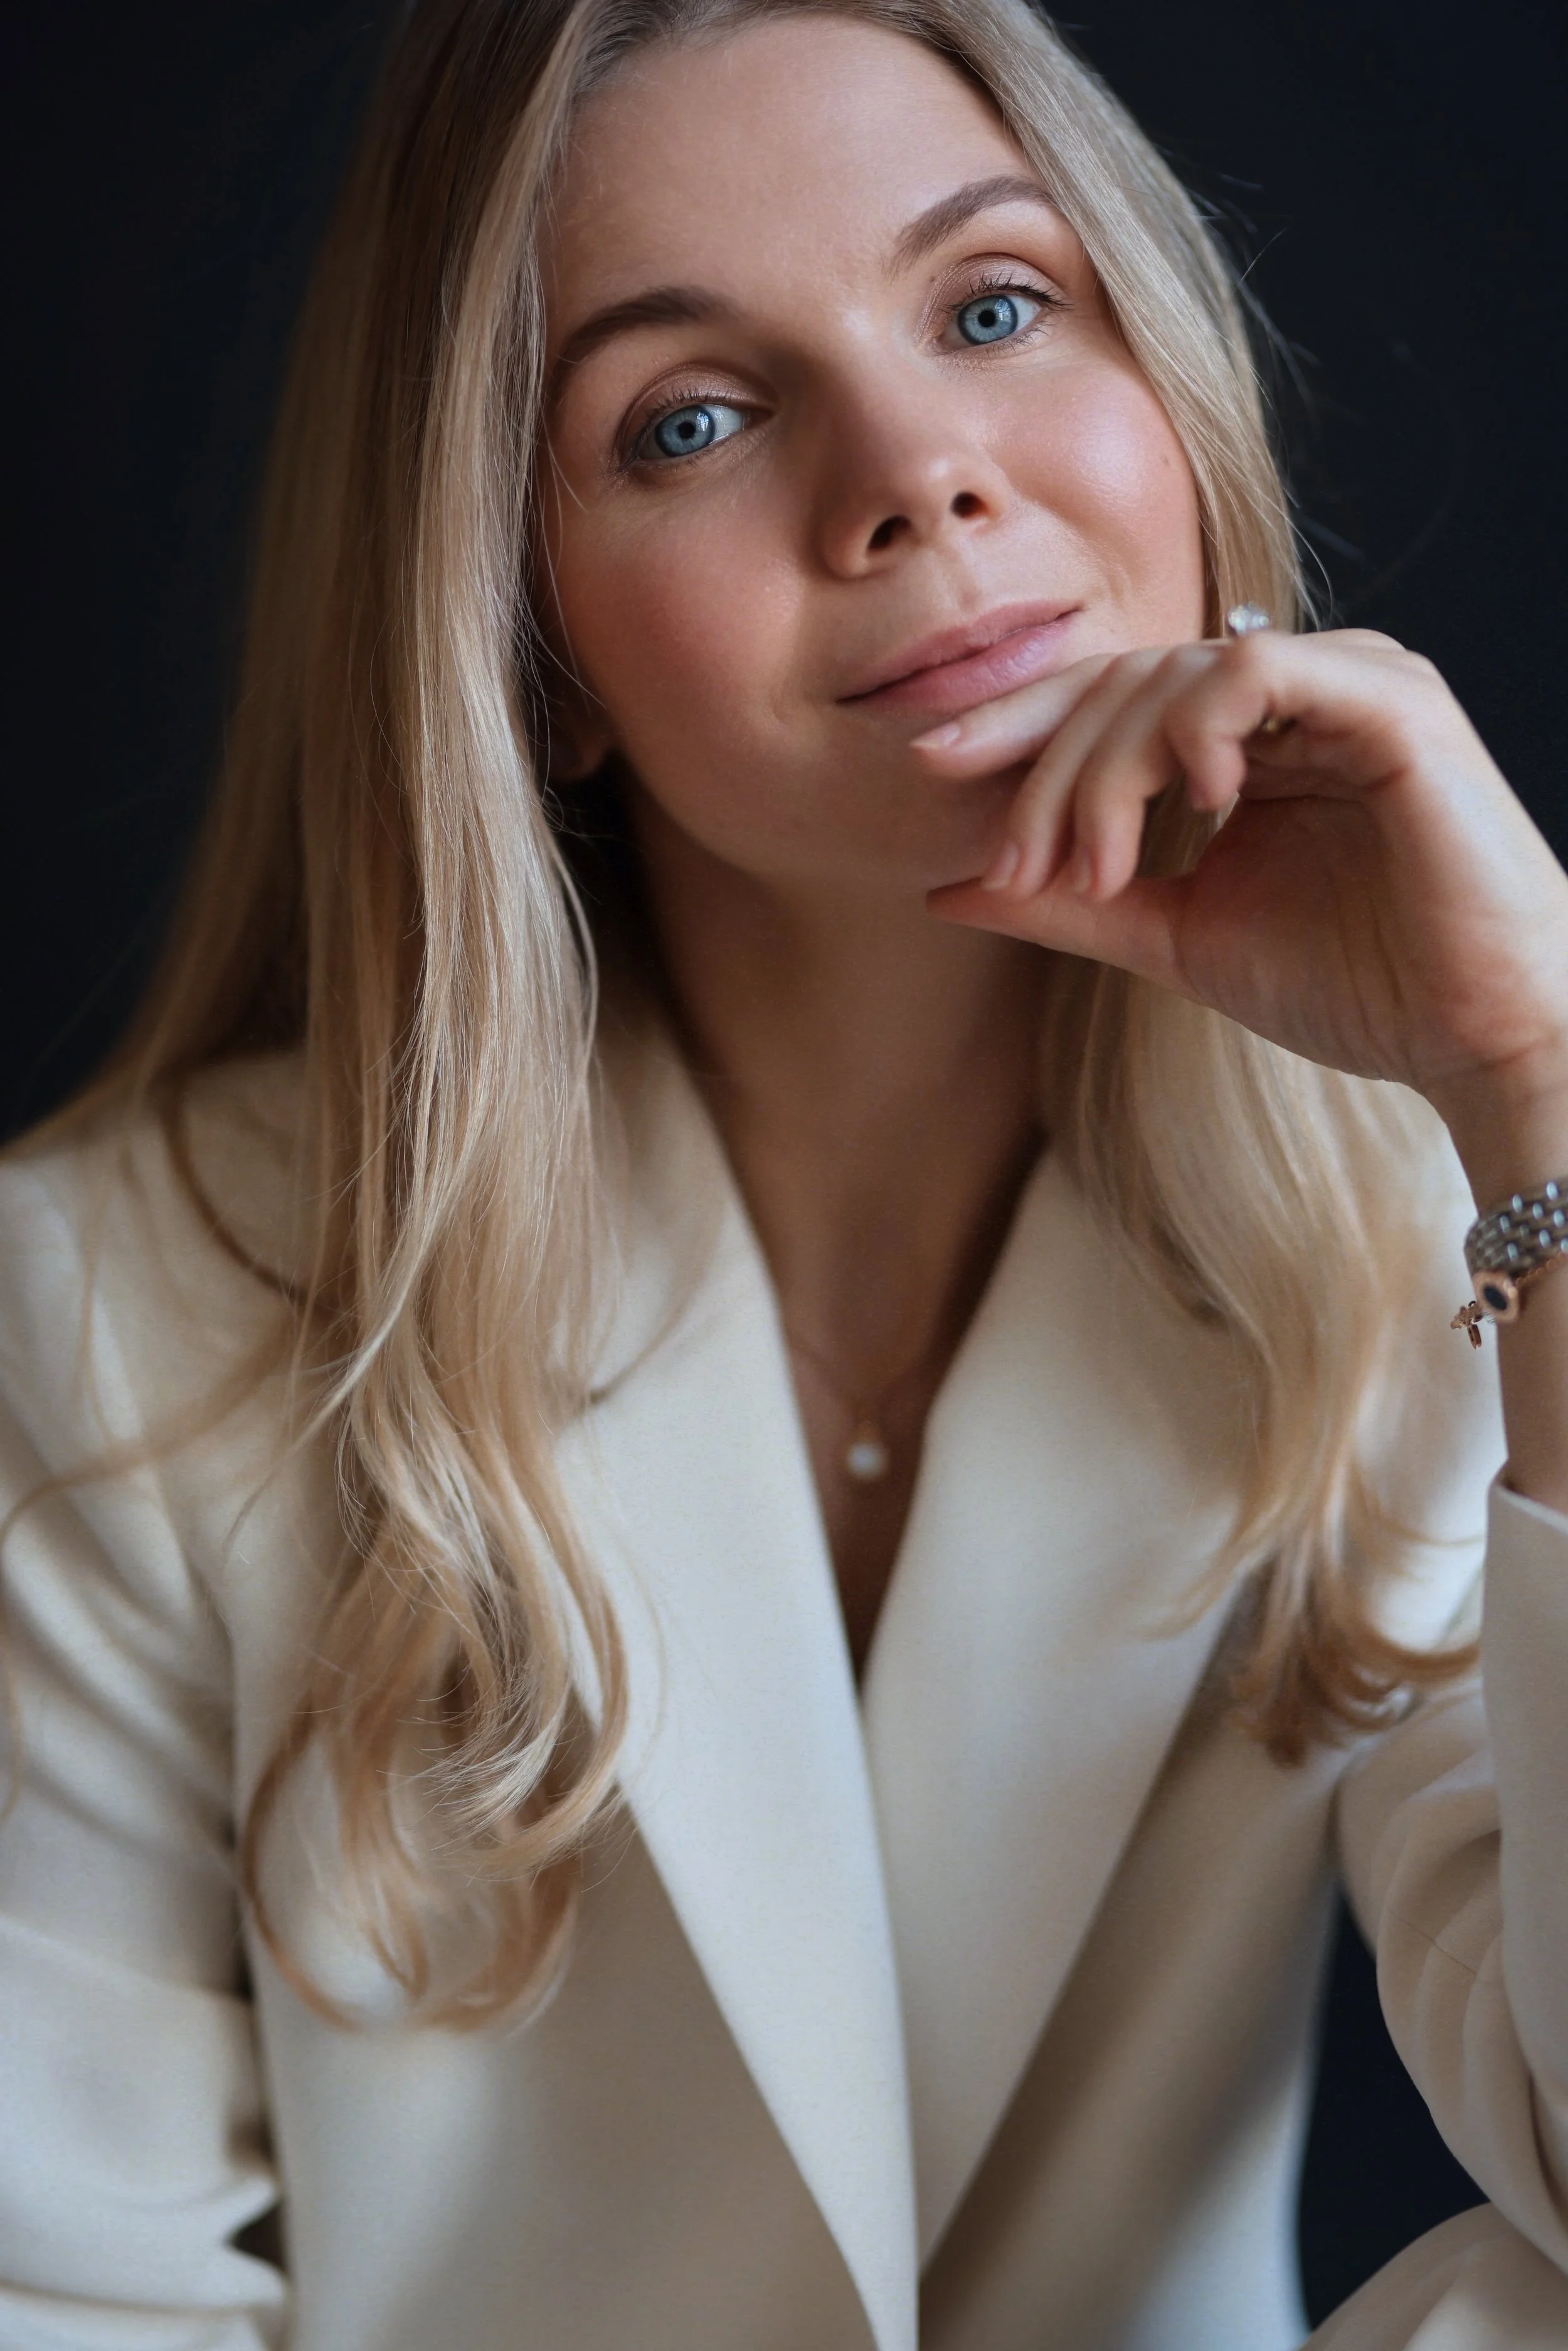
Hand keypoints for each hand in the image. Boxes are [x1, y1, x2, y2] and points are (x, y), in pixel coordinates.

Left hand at [923, 627, 1567, 1158]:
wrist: (1475, 1036)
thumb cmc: (1354, 987)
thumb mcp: (1176, 939)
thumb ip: (1068, 906)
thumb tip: (945, 887)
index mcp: (1248, 738)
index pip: (1108, 698)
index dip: (1015, 725)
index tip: (930, 770)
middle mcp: (1295, 694)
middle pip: (1123, 678)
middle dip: (1045, 766)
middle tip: (1012, 861)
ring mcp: (1346, 684)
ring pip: (1175, 673)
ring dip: (1107, 771)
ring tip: (1097, 868)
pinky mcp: (1391, 701)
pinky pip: (1258, 673)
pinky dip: (1197, 727)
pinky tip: (1185, 799)